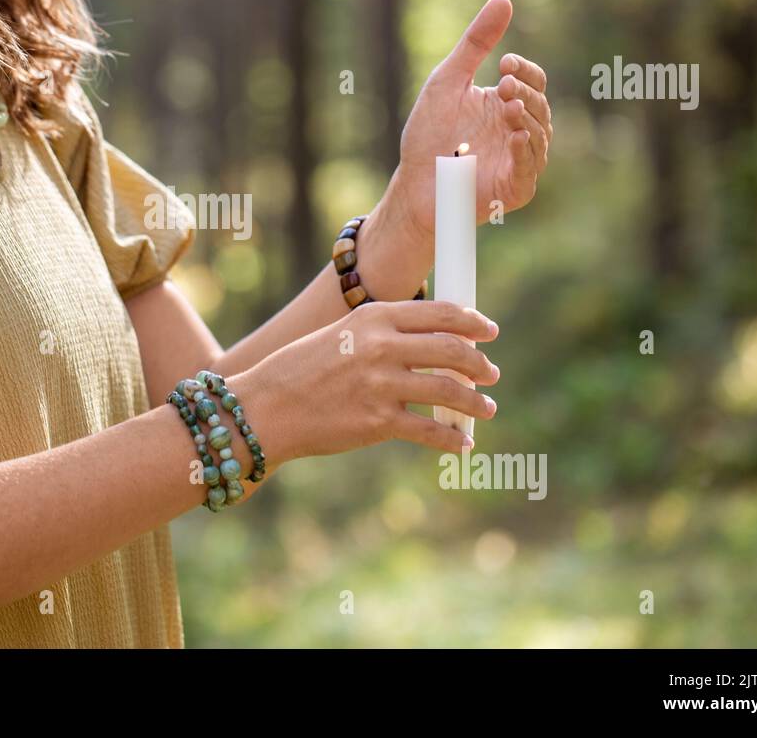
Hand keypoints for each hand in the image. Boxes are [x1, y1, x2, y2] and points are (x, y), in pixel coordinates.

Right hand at [228, 300, 500, 469]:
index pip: (440, 313)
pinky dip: (452, 439)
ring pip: (449, 391)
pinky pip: (430, 431)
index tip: (489, 331)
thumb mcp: (342, 334)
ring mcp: (381, 385)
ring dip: (475, 402)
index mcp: (373, 318)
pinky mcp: (378, 422)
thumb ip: (382, 333)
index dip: (472, 321)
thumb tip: (431, 342)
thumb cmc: (301, 370)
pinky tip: (462, 443)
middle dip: (479, 364)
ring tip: (486, 409)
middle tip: (490, 374)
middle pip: (452, 350)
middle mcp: (381, 347)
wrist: (266, 408)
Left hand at [393, 0, 552, 235]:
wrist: (413, 182)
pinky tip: (514, 136)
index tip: (506, 62)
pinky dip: (525, 152)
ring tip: (508, 106)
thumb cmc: (428, 134)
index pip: (534, 81)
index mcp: (506, 104)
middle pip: (540, 106)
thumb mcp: (448, 81)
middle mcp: (518, 131)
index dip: (526, 70)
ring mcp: (519, 161)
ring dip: (527, 118)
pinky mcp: (515, 189)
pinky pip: (530, 169)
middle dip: (525, 93)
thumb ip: (476, 44)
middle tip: (504, 85)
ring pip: (540, 136)